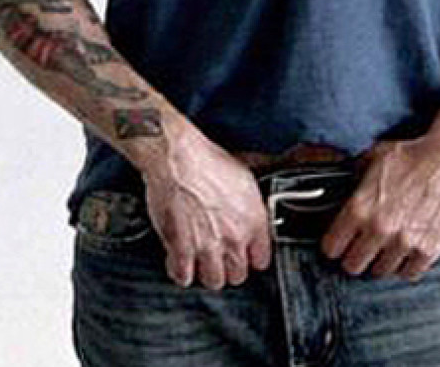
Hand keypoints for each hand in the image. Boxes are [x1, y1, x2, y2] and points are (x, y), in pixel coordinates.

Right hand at [140, 125, 272, 290]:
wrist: (177, 158)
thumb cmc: (206, 160)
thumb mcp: (244, 175)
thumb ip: (253, 202)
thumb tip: (257, 210)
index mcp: (254, 219)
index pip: (262, 260)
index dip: (250, 257)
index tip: (244, 255)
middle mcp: (235, 236)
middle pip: (238, 275)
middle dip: (228, 267)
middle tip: (219, 256)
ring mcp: (209, 245)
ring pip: (214, 281)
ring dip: (206, 272)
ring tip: (200, 260)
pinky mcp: (182, 249)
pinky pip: (184, 277)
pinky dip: (180, 271)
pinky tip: (179, 261)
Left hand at [319, 132, 439, 280]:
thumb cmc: (412, 154)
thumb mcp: (372, 158)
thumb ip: (352, 178)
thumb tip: (338, 188)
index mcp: (360, 207)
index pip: (331, 247)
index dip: (332, 244)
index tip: (336, 241)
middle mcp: (380, 229)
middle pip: (352, 266)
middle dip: (353, 256)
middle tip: (359, 246)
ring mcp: (405, 243)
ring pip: (380, 272)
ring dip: (379, 260)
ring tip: (383, 246)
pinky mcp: (429, 250)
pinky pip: (408, 274)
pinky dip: (404, 265)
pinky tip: (404, 250)